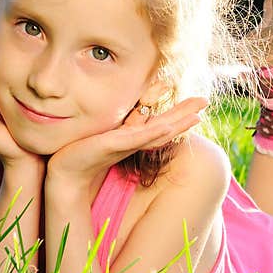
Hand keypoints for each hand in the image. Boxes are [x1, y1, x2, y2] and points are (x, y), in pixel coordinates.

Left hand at [46, 96, 207, 184]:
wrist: (66, 171)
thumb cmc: (82, 152)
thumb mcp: (102, 133)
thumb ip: (114, 124)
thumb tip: (121, 112)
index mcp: (132, 138)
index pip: (160, 123)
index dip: (179, 114)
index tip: (198, 104)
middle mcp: (134, 141)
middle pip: (166, 126)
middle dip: (185, 114)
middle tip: (206, 100)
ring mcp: (127, 144)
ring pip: (158, 132)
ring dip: (178, 123)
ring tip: (196, 115)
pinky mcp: (115, 145)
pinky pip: (138, 138)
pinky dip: (155, 132)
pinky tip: (168, 126)